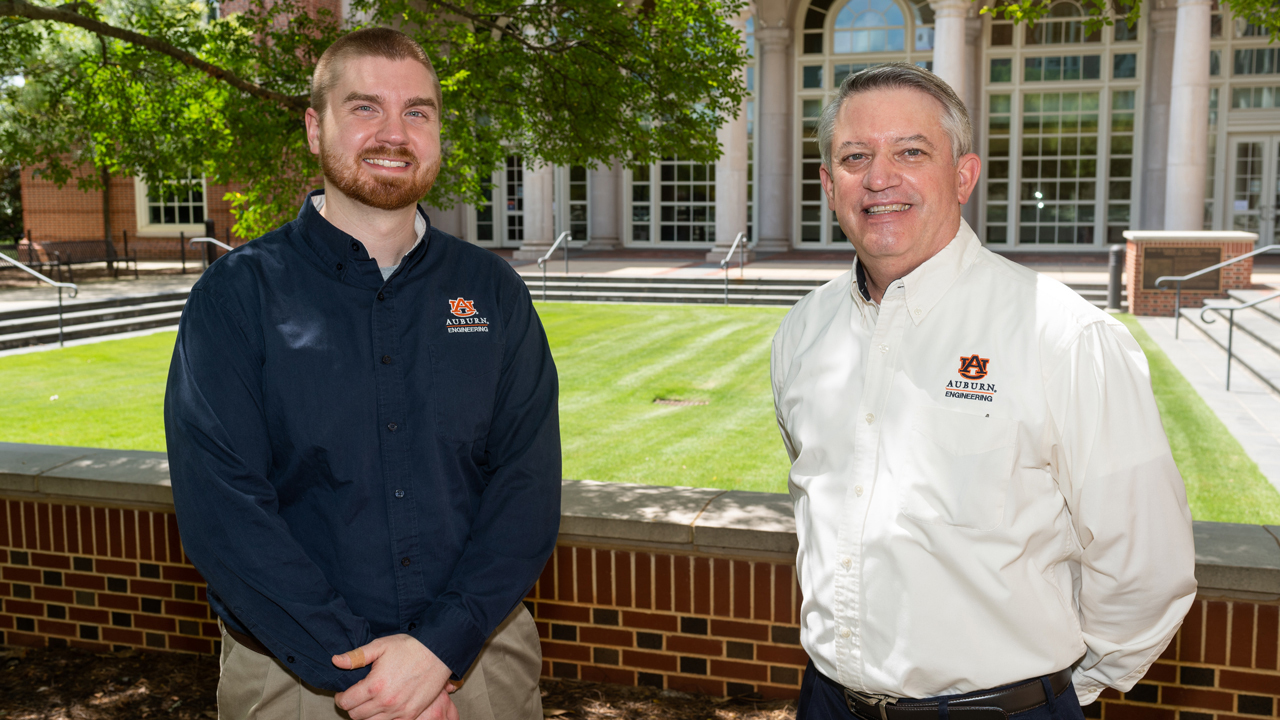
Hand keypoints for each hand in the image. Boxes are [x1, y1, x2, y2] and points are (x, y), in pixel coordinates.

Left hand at [332, 634, 452, 719]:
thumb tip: (335, 661)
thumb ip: (356, 656)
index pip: (346, 702)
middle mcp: (385, 702)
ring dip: (366, 715)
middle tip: (357, 696)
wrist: (439, 653)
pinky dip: (383, 719)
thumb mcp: (381, 645)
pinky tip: (385, 708)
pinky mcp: (411, 715)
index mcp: (374, 685)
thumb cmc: (410, 647)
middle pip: (356, 715)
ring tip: (370, 702)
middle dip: (352, 706)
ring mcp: (399, 711)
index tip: (344, 692)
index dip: (341, 697)